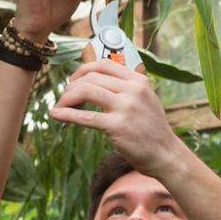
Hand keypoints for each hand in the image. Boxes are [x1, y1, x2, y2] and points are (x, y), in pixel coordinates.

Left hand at [49, 59, 180, 175]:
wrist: (165, 154)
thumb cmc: (152, 130)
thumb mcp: (145, 100)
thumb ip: (126, 88)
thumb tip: (97, 81)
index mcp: (138, 80)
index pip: (103, 65)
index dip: (82, 70)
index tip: (73, 81)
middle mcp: (132, 90)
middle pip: (91, 77)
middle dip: (72, 86)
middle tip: (64, 98)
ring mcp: (125, 108)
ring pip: (86, 91)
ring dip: (67, 98)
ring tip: (61, 106)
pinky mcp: (117, 127)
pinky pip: (85, 117)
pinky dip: (66, 114)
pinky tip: (55, 115)